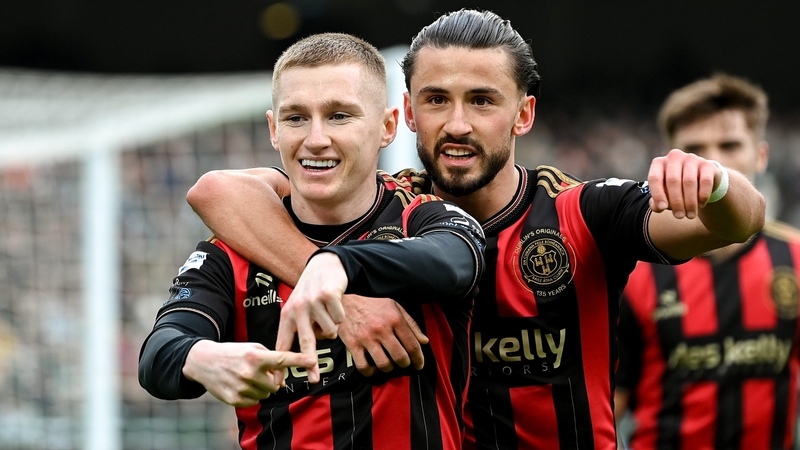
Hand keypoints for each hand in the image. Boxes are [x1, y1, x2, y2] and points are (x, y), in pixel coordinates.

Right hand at [183, 340, 315, 406]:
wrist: (203, 362)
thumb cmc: (232, 353)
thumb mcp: (252, 348)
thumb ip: (270, 359)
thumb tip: (282, 379)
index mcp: (255, 357)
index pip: (282, 359)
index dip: (299, 361)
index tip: (313, 361)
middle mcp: (250, 373)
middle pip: (276, 383)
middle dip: (273, 379)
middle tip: (262, 372)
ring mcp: (242, 388)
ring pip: (267, 393)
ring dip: (262, 387)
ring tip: (249, 377)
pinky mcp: (235, 400)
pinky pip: (255, 400)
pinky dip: (253, 394)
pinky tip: (242, 384)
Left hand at [275, 252, 346, 382]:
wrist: (324, 266)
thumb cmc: (312, 294)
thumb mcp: (298, 309)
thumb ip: (299, 331)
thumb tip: (303, 360)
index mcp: (287, 315)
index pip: (283, 344)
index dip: (281, 364)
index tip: (278, 382)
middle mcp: (297, 309)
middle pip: (306, 343)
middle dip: (311, 364)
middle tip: (314, 379)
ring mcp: (313, 302)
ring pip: (330, 332)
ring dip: (333, 326)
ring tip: (327, 312)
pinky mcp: (328, 295)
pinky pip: (339, 319)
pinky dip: (340, 315)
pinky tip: (334, 303)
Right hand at [339, 295, 428, 375]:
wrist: (345, 303)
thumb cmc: (372, 305)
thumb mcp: (395, 307)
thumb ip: (411, 323)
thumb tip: (424, 341)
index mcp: (394, 318)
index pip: (412, 344)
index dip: (419, 358)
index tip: (419, 364)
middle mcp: (381, 329)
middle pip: (400, 356)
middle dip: (405, 364)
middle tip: (404, 364)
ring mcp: (367, 338)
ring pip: (384, 364)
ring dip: (389, 369)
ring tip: (389, 365)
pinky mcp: (353, 345)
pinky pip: (364, 366)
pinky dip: (371, 372)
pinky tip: (373, 368)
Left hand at [647, 149, 720, 218]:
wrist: (700, 180)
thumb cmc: (676, 189)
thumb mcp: (664, 195)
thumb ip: (657, 202)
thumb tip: (657, 207)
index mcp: (659, 163)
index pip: (655, 178)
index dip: (658, 194)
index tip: (662, 208)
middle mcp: (674, 157)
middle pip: (673, 180)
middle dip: (676, 201)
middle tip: (679, 216)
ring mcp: (691, 158)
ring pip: (689, 181)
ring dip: (690, 201)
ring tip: (690, 215)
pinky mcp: (707, 164)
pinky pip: (705, 181)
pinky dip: (703, 195)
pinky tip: (701, 205)